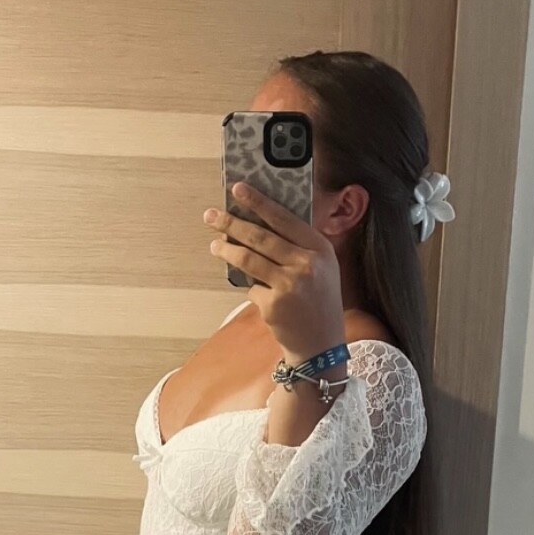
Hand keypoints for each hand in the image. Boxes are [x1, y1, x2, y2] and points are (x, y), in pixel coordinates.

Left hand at [204, 182, 344, 357]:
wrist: (321, 345)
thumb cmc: (318, 302)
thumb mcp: (321, 268)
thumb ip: (298, 246)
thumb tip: (257, 222)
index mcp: (320, 249)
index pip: (284, 218)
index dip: (258, 202)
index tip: (238, 189)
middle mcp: (307, 264)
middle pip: (260, 237)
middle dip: (232, 224)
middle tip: (212, 216)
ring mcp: (290, 285)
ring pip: (248, 259)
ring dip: (227, 250)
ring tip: (215, 245)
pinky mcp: (274, 305)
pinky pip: (251, 288)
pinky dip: (251, 289)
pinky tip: (260, 295)